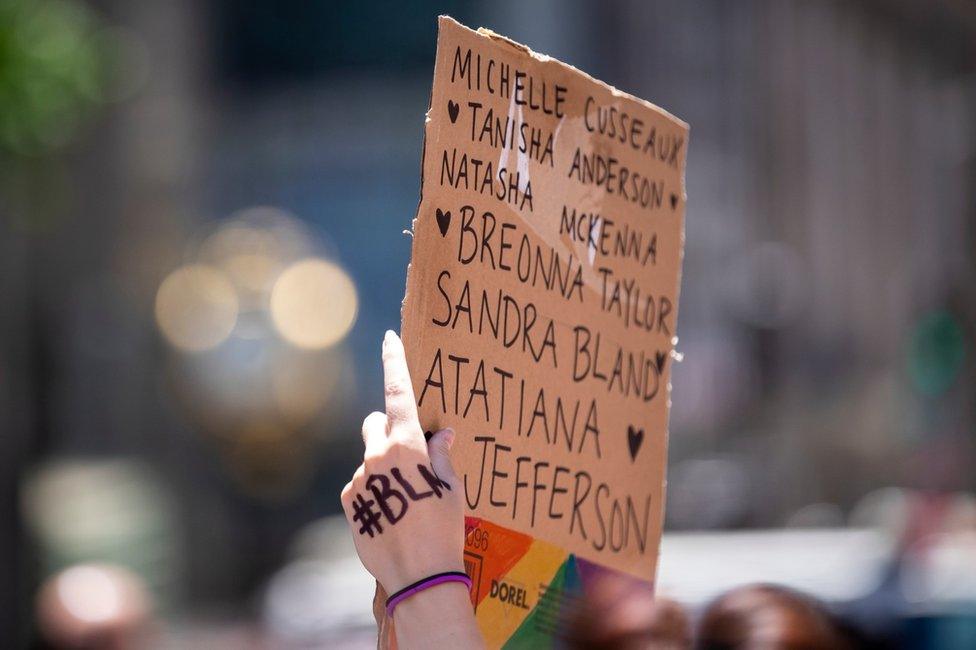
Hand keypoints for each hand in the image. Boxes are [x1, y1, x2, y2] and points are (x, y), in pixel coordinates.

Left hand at [341, 331, 481, 648]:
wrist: (419, 576)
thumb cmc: (444, 530)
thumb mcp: (453, 489)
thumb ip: (442, 456)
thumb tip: (442, 434)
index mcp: (407, 446)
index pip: (398, 394)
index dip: (394, 363)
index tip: (389, 338)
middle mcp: (377, 455)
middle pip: (374, 423)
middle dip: (388, 430)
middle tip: (408, 455)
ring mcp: (359, 478)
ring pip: (368, 458)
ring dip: (382, 468)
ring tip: (403, 502)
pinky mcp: (349, 501)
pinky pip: (360, 484)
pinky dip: (373, 492)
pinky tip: (389, 516)